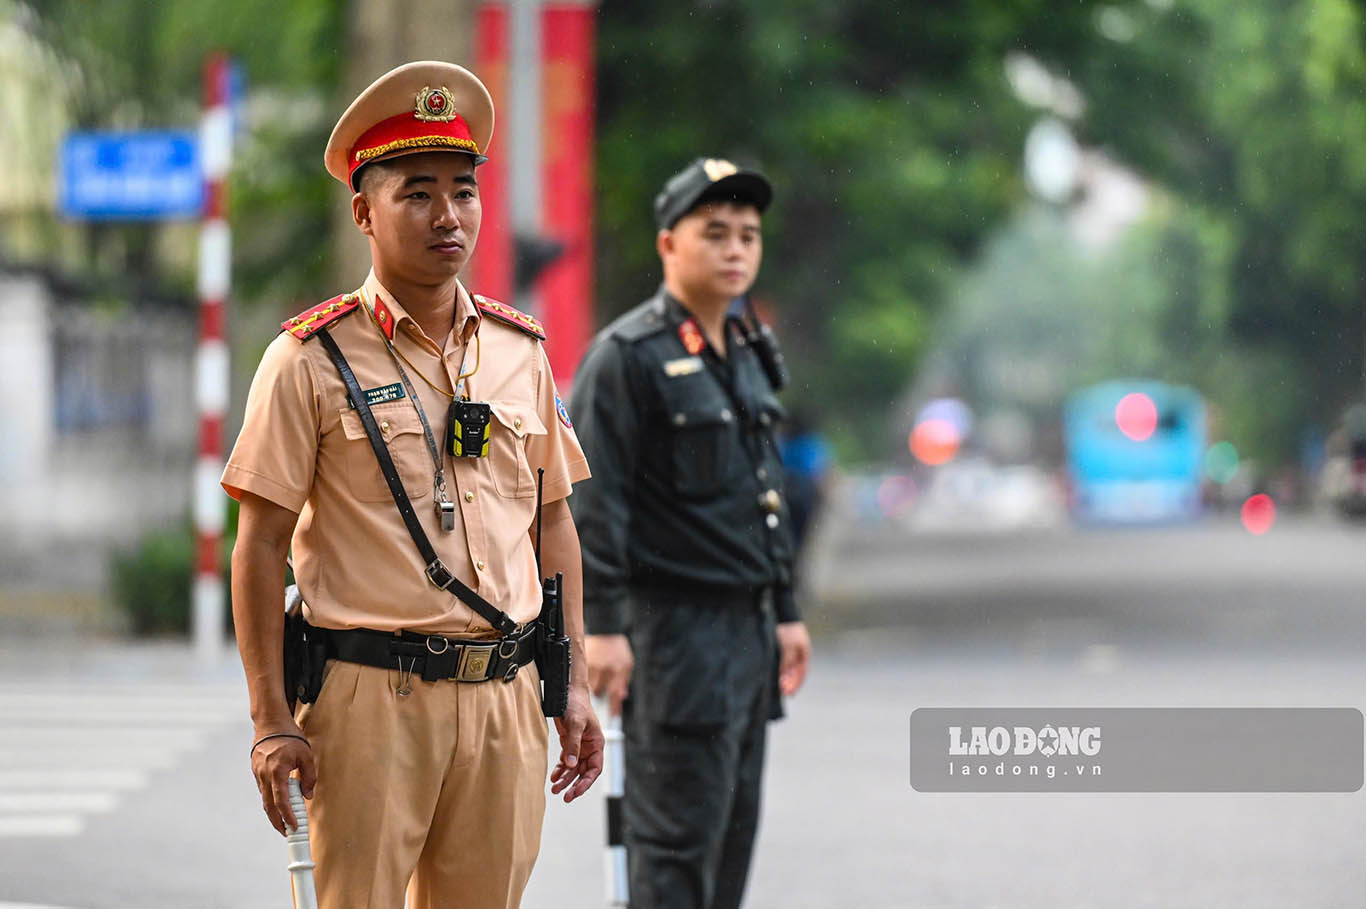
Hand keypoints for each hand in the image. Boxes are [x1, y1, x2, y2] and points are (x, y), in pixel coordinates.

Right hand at [251, 721, 315, 835]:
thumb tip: (308, 795)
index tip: (294, 827)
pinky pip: (263, 790)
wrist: (270, 722)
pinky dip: (270, 800)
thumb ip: (309, 776)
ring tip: (284, 823)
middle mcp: (265, 775)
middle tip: (286, 833)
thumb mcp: (306, 754)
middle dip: (278, 822)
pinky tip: (278, 805)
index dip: (287, 816)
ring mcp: (258, 774)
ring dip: (273, 813)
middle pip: (269, 806)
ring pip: (265, 799)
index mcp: (277, 771)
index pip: (281, 801)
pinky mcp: (256, 772)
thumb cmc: (289, 736)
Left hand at [550, 685, 603, 802]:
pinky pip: (566, 761)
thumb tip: (572, 765)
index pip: (595, 768)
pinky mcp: (569, 743)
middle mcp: (590, 747)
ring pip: (574, 769)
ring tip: (555, 789)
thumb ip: (574, 744)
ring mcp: (579, 746)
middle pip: (584, 772)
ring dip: (566, 779)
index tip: (576, 791)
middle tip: (565, 797)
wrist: (567, 691)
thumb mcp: (576, 723)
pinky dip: (561, 770)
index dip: (586, 782)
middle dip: (575, 785)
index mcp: (597, 743)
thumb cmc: (576, 704)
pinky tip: (554, 777)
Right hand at [586, 633, 633, 715]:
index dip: (614, 707)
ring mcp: (592, 666)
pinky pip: (581, 677)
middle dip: (600, 694)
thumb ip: (623, 681)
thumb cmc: (616, 647)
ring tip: (594, 680)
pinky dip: (584, 679)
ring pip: (588, 686)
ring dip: (591, 686)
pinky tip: (587, 674)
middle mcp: (604, 669)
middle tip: (601, 690)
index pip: (615, 693)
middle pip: (598, 692)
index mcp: (617, 670)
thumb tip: (622, 696)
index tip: (613, 716)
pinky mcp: (582, 662)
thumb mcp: (626, 663)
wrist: (606, 629)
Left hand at [776, 621, 811, 696]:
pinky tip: (776, 676)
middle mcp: (800, 654)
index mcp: (805, 654)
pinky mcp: (784, 649)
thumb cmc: (788, 630)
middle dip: (790, 684)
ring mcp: (793, 652)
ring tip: (779, 687)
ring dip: (786, 679)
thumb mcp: (788, 647)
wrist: (783, 614)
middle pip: (796, 673)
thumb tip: (784, 676)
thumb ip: (787, 662)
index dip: (796, 684)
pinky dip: (782, 671)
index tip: (789, 694)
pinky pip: (784, 664)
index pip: (802, 674)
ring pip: (790, 669)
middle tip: (783, 693)